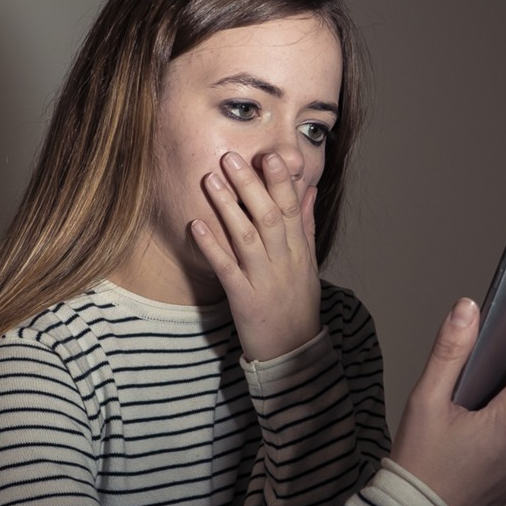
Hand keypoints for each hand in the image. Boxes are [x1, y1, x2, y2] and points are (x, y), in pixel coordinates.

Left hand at [188, 151, 322, 361]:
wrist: (293, 350)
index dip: (280, 181)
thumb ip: (306, 224)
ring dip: (228, 207)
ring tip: (211, 180)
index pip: (291, 208)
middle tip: (231, 157)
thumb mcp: (308, 263)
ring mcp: (264, 279)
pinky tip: (196, 224)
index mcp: (299, 250)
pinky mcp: (244, 298)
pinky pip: (226, 267)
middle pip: (268, 216)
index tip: (270, 155)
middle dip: (250, 185)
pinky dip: (211, 245)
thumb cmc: (298, 303)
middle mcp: (284, 261)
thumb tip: (308, 189)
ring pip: (246, 237)